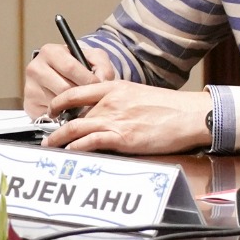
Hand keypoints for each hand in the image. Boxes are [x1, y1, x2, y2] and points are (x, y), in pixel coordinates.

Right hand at [25, 41, 113, 117]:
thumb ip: (102, 66)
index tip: (98, 86)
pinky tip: (69, 109)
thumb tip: (102, 82)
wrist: (62, 77)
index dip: (88, 80)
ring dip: (73, 107)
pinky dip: (63, 115)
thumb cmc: (79, 66)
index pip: (71, 68)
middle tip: (91, 98)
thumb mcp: (94, 58)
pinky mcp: (30, 104)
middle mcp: (35, 68)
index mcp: (50, 52)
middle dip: (81, 96)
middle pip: (63, 88)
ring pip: (57, 103)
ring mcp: (30, 87)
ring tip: (81, 103)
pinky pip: (50, 114)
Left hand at [43, 82, 211, 155]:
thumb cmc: (172, 108)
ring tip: (51, 146)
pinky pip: (89, 142)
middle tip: (49, 136)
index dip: (59, 101)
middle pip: (75, 114)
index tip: (53, 109)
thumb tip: (109, 114)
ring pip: (75, 128)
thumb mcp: (140, 95)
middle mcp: (111, 101)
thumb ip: (121, 102)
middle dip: (58, 127)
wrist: (190, 115)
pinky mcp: (122, 138)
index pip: (77, 91)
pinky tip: (70, 152)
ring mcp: (115, 119)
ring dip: (58, 139)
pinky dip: (75, 147)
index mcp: (116, 87)